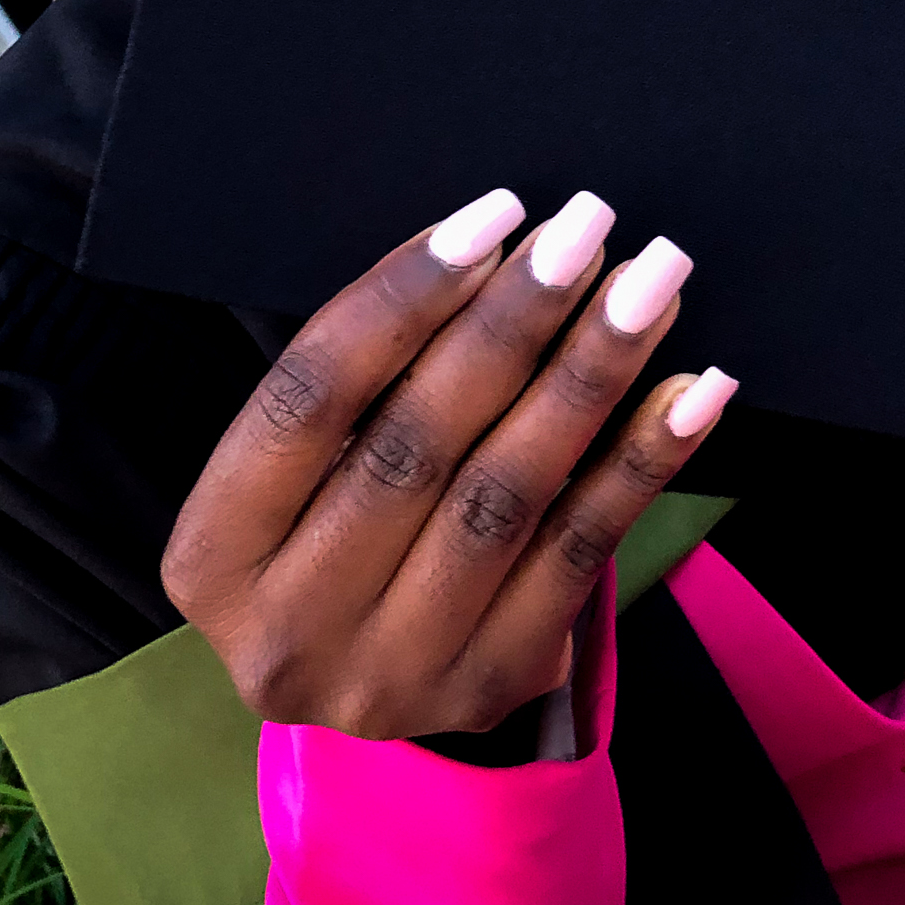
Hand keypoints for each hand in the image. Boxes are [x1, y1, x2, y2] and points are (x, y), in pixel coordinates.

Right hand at [160, 187, 737, 740]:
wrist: (362, 673)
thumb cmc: (329, 519)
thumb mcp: (303, 460)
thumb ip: (369, 375)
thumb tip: (494, 250)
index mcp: (211, 554)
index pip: (308, 398)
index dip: (403, 298)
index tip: (492, 215)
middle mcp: (288, 629)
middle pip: (414, 444)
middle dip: (514, 321)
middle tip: (587, 226)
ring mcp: (393, 675)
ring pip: (508, 495)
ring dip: (591, 375)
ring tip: (651, 283)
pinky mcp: (489, 690)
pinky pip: (582, 554)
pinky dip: (643, 461)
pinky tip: (693, 389)